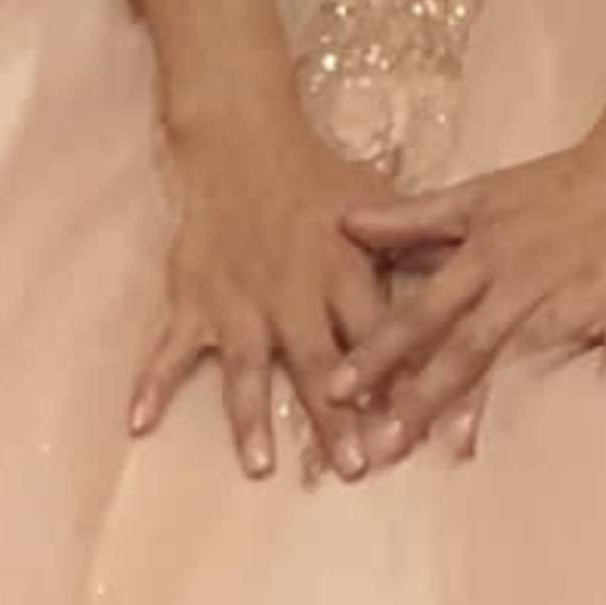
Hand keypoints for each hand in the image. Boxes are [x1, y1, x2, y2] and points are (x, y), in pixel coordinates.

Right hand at [131, 107, 402, 486]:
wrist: (241, 137)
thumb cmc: (319, 176)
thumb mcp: (378, 203)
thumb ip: (415, 248)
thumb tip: (466, 286)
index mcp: (343, 270)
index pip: (377, 334)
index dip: (397, 380)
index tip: (416, 427)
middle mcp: (292, 291)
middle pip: (318, 361)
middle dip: (335, 416)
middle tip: (354, 467)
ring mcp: (238, 300)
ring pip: (247, 364)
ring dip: (253, 415)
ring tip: (260, 466)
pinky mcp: (194, 298)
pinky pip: (169, 347)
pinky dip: (152, 384)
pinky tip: (139, 424)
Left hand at [327, 113, 605, 469]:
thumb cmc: (553, 188)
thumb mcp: (478, 196)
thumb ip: (412, 218)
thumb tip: (344, 223)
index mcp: (484, 255)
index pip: (422, 310)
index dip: (379, 350)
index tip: (338, 390)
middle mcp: (520, 280)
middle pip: (465, 343)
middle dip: (422, 394)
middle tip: (383, 444)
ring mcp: (571, 295)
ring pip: (525, 350)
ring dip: (494, 396)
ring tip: (457, 445)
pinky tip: (602, 394)